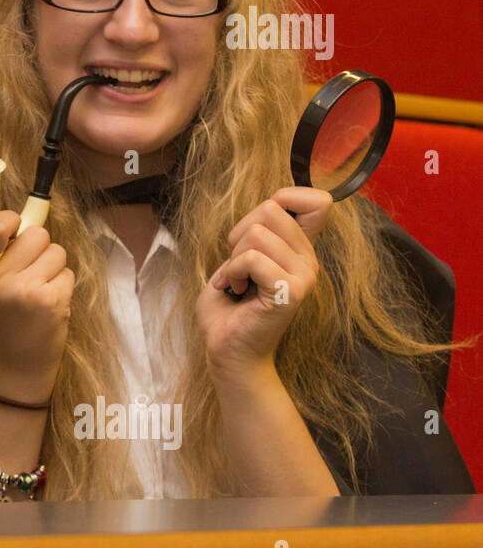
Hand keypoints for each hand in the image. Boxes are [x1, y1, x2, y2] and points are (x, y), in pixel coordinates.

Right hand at [0, 210, 73, 401]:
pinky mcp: (51, 301)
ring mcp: (24, 290)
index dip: (11, 220)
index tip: (16, 228)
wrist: (11, 370)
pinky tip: (49, 306)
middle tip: (30, 272)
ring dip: (54, 268)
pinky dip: (63, 287)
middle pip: (36, 233)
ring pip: (57, 251)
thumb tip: (26, 217)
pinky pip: (68, 273)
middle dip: (40, 248)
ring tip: (39, 292)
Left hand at [197, 187, 331, 381]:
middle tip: (236, 265)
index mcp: (300, 249)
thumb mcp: (240, 256)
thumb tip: (270, 204)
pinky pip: (251, 259)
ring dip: (233, 257)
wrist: (228, 350)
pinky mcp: (291, 292)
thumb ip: (256, 231)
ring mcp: (304, 276)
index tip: (257, 227)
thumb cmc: (229, 306)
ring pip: (258, 233)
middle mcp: (309, 260)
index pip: (318, 200)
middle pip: (272, 208)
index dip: (284, 197)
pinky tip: (236, 291)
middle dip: (239, 233)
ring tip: (236, 281)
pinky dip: (232, 272)